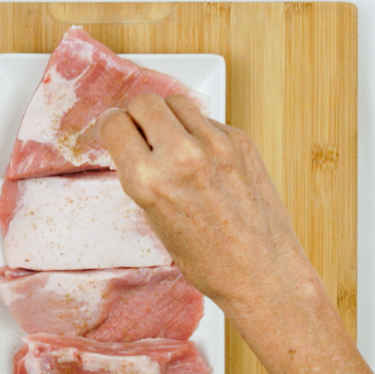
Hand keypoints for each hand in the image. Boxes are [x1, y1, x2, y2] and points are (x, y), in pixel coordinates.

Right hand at [97, 93, 309, 315]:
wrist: (262, 271)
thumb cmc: (210, 261)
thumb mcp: (155, 221)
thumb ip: (142, 177)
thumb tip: (135, 144)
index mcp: (148, 180)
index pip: (115, 122)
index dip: (113, 126)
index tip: (117, 130)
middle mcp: (180, 155)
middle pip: (145, 102)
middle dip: (139, 116)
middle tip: (144, 133)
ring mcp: (214, 144)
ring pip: (177, 102)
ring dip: (170, 117)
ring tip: (174, 142)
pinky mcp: (240, 140)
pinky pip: (208, 120)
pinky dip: (200, 132)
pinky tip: (204, 158)